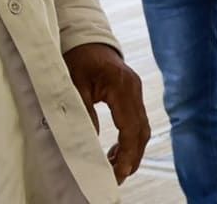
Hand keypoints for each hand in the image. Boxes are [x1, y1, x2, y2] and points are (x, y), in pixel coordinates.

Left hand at [64, 43, 148, 183]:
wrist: (86, 39)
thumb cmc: (78, 59)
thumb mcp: (74, 84)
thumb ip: (83, 112)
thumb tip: (89, 142)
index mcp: (121, 86)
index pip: (130, 127)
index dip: (127, 153)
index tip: (118, 172)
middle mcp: (134, 89)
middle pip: (141, 131)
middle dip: (132, 158)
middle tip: (117, 177)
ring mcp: (136, 91)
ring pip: (142, 129)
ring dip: (132, 151)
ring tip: (116, 169)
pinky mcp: (133, 94)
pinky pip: (137, 122)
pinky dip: (130, 140)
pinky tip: (117, 152)